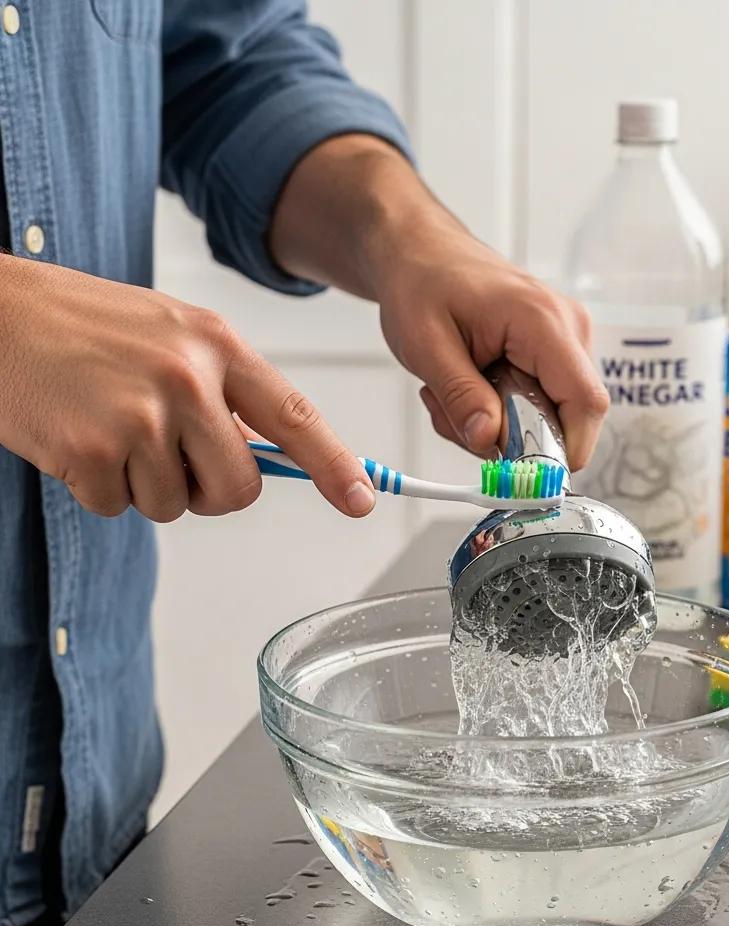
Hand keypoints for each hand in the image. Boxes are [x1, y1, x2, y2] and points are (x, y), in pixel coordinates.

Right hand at [0, 256, 374, 521]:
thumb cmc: (84, 325)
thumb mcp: (170, 335)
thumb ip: (222, 391)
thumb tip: (261, 455)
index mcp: (216, 344)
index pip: (295, 415)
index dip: (335, 464)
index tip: (361, 499)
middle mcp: (188, 378)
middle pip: (238, 487)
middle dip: (208, 490)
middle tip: (170, 459)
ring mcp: (141, 415)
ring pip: (175, 505)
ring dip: (144, 484)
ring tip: (108, 427)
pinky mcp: (94, 450)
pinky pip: (118, 507)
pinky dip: (98, 487)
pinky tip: (76, 437)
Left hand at [269, 135, 607, 469]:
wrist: (419, 251)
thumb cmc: (421, 282)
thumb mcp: (426, 345)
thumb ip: (460, 395)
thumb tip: (489, 443)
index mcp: (543, 321)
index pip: (585, 402)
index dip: (564, 450)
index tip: (522, 475)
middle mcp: (568, 329)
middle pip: (567, 418)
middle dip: (511, 438)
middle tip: (455, 416)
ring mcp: (565, 340)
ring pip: (550, 417)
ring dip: (497, 424)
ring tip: (452, 391)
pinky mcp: (554, 352)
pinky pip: (539, 404)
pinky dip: (499, 411)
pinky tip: (469, 385)